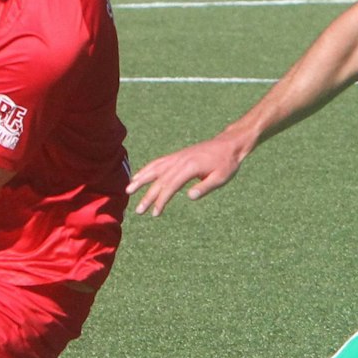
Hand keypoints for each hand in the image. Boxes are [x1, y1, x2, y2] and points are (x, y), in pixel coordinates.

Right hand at [126, 134, 246, 215]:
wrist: (228, 145)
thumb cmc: (227, 164)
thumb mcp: (221, 178)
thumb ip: (205, 187)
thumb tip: (190, 197)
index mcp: (190, 167)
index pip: (171, 186)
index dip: (161, 200)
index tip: (155, 213)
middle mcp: (180, 160)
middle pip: (160, 180)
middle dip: (148, 196)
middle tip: (139, 211)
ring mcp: (177, 157)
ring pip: (154, 169)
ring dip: (140, 180)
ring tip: (128, 191)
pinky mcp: (177, 156)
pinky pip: (158, 163)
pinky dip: (146, 169)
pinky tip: (138, 176)